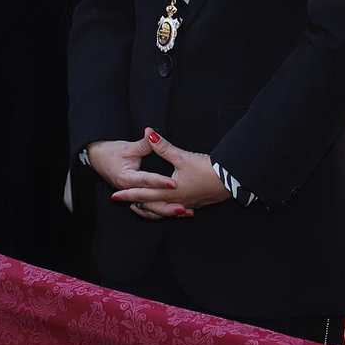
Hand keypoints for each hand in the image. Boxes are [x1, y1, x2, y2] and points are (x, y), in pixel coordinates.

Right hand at [86, 136, 180, 216]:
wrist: (96, 158)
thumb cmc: (110, 152)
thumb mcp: (127, 147)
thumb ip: (143, 144)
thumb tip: (155, 136)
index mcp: (126, 178)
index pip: (147, 181)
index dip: (161, 182)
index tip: (174, 183)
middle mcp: (129, 190)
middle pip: (150, 201)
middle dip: (168, 205)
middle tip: (184, 206)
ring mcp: (132, 195)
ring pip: (151, 208)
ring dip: (167, 211)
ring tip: (184, 212)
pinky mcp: (135, 196)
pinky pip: (150, 207)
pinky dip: (162, 209)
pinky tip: (175, 212)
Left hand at [110, 128, 230, 219]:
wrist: (230, 181)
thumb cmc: (207, 170)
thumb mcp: (182, 156)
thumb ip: (163, 146)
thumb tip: (149, 133)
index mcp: (169, 192)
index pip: (143, 193)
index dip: (128, 194)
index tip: (115, 195)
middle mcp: (176, 201)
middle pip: (150, 205)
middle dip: (135, 202)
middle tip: (121, 201)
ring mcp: (186, 204)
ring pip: (163, 211)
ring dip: (150, 209)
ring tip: (141, 207)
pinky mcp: (196, 204)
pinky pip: (176, 210)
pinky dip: (166, 210)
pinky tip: (169, 207)